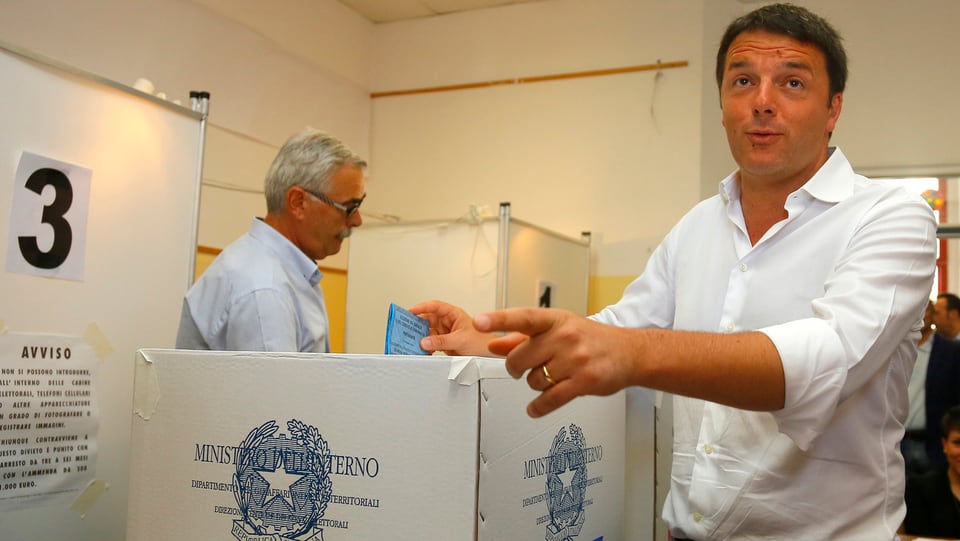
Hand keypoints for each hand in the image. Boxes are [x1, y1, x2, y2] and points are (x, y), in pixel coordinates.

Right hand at [409, 300, 496, 356]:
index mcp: (454, 314)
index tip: (410, 311)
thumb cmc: (482, 342)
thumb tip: (425, 341)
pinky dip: (425, 346)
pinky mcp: (445, 343)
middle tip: (405, 329)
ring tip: (411, 342)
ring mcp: (446, 333)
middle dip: (417, 324)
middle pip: (428, 319)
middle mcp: (448, 322)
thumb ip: (441, 341)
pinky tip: (421, 350)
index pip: (435, 306)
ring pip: (428, 332)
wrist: (489, 356)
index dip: (422, 307)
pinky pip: (431, 343)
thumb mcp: (460, 340)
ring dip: (420, 337)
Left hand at [475, 307, 634, 417]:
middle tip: (522, 367)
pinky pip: (550, 400)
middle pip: (520, 358)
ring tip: (550, 376)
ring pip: (534, 381)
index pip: (523, 318)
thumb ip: (522, 337)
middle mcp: (565, 337)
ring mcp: (575, 359)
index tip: (480, 322)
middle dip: (516, 367)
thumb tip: (494, 345)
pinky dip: (538, 407)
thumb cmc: (590, 339)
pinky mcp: (584, 382)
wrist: (630, 352)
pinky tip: (535, 408)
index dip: (499, 320)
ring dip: (535, 383)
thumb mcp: (558, 329)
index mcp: (556, 320)